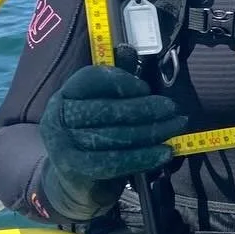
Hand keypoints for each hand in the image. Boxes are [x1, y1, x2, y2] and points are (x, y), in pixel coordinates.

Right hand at [38, 65, 181, 221]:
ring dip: (151, 131)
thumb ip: (113, 81)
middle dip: (144, 108)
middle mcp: (58, 117)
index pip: (90, 79)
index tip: (146, 87)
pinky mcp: (76, 169)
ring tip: (175, 126)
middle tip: (172, 108)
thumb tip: (127, 49)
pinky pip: (115, 161)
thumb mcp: (99, 107)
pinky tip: (165, 152)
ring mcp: (64, 144)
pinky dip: (143, 156)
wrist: (71, 184)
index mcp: (64, 95)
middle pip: (107, 109)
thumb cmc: (92, 138)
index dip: (121, 81)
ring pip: (114, 135)